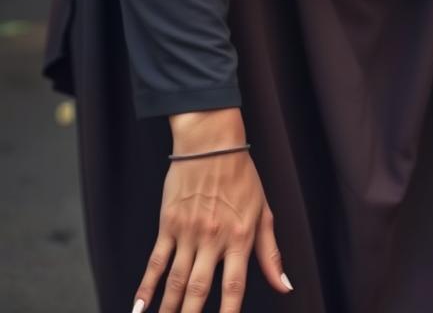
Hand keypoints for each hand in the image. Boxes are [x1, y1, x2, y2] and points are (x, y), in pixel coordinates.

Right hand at [133, 109, 291, 312]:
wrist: (211, 144)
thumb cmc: (242, 177)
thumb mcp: (263, 212)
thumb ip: (271, 253)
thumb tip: (284, 286)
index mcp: (240, 237)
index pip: (234, 286)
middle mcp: (213, 238)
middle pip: (199, 290)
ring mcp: (189, 232)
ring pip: (175, 281)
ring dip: (168, 309)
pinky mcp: (168, 225)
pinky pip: (155, 262)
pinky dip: (146, 288)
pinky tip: (139, 309)